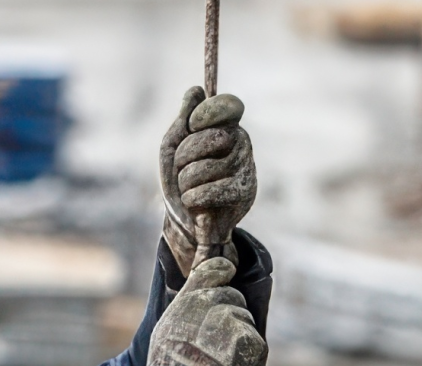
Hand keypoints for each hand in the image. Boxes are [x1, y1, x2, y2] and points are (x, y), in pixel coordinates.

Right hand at [132, 256, 268, 365]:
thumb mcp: (167, 326)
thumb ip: (188, 303)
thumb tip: (206, 288)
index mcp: (192, 297)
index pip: (216, 269)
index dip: (221, 273)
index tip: (225, 276)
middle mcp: (217, 304)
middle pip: (233, 297)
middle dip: (227, 311)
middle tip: (213, 336)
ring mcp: (238, 323)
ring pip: (244, 319)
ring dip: (236, 333)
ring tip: (219, 357)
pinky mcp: (255, 344)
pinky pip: (254, 340)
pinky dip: (246, 352)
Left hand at [157, 88, 254, 266]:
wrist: (185, 220)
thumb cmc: (180, 178)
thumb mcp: (174, 145)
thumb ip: (184, 118)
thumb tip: (197, 89)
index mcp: (228, 127)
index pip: (228, 106)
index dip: (207, 113)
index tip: (191, 125)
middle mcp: (242, 144)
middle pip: (210, 137)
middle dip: (184, 154)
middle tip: (183, 167)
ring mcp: (246, 169)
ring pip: (203, 168)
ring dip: (185, 181)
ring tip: (190, 188)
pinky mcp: (244, 195)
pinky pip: (207, 192)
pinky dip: (191, 199)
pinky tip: (196, 203)